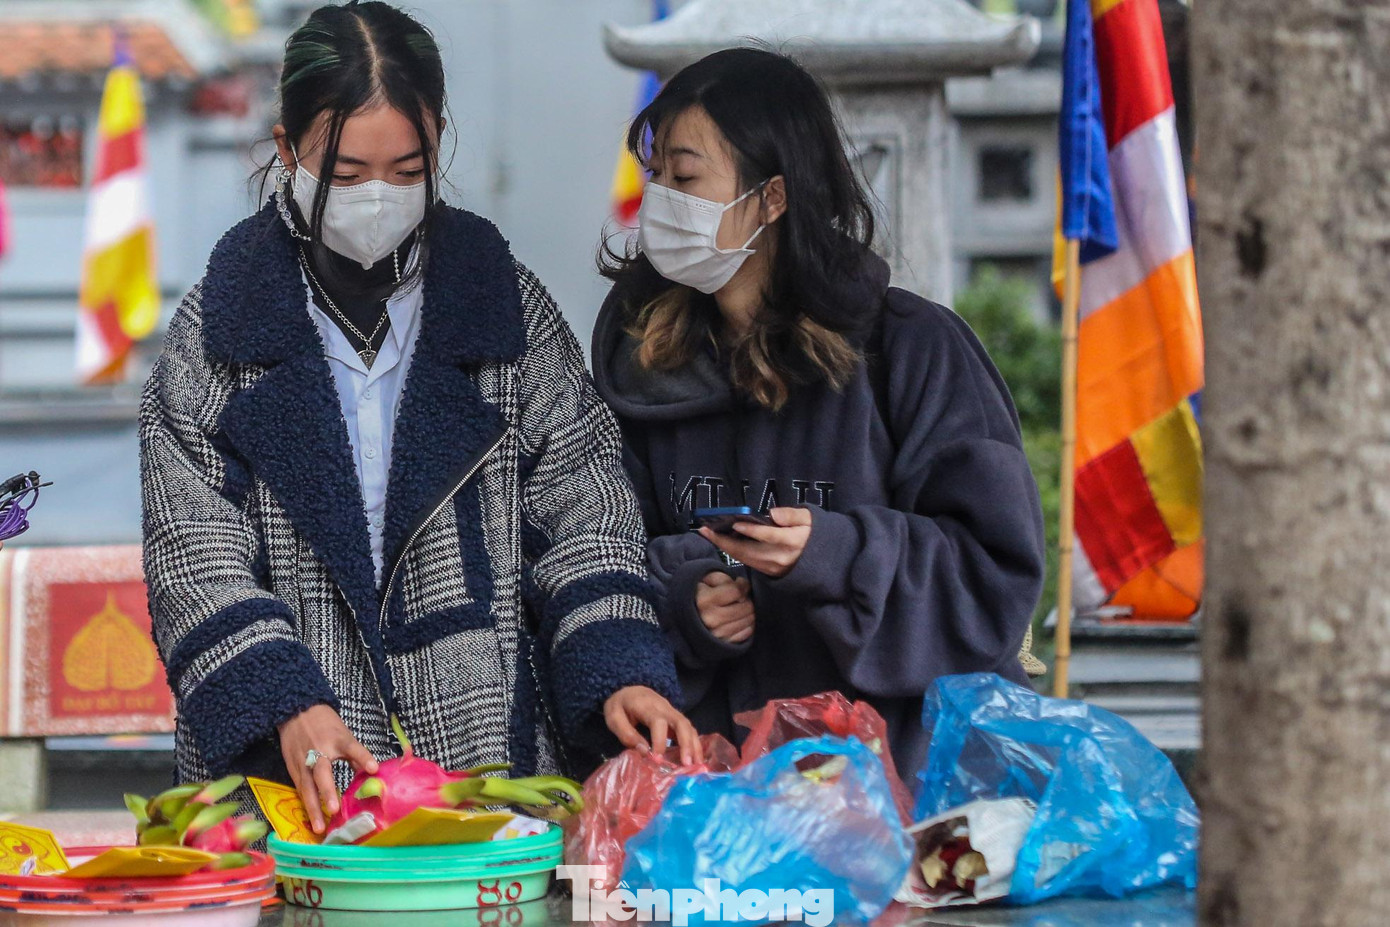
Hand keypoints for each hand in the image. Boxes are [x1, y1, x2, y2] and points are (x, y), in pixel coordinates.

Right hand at [277, 704, 378, 833]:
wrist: (295, 711)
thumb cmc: (325, 724)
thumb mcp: (344, 733)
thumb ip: (355, 754)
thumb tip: (369, 773)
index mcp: (336, 739)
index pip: (352, 748)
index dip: (362, 757)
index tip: (374, 768)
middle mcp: (318, 751)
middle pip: (323, 773)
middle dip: (327, 792)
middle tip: (334, 810)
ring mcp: (302, 761)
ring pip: (306, 787)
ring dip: (313, 808)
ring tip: (320, 827)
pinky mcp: (292, 769)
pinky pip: (299, 789)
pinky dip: (305, 805)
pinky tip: (311, 819)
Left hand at [603, 686, 702, 765]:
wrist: (630, 691)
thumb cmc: (620, 706)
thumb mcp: (614, 718)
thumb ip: (626, 734)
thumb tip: (644, 752)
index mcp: (646, 706)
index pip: (658, 722)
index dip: (660, 741)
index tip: (658, 760)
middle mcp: (664, 707)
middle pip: (681, 722)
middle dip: (686, 743)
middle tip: (687, 764)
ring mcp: (672, 712)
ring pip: (688, 726)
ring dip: (694, 745)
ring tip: (697, 765)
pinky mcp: (676, 719)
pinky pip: (688, 729)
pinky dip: (694, 743)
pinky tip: (696, 759)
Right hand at [696, 572, 753, 642]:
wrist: (688, 617)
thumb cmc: (702, 595)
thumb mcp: (709, 580)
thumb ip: (727, 580)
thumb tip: (744, 587)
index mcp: (704, 600)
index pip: (736, 591)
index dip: (742, 586)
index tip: (740, 585)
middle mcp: (710, 619)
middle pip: (746, 607)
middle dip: (747, 600)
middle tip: (740, 599)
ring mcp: (717, 633)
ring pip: (749, 620)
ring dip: (748, 612)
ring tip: (739, 608)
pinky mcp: (723, 643)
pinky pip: (746, 633)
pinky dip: (747, 625)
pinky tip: (739, 619)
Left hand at [698, 507, 812, 577]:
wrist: (822, 561)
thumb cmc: (813, 533)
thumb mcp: (810, 518)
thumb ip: (791, 514)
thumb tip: (771, 513)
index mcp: (793, 541)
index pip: (768, 535)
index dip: (751, 529)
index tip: (735, 522)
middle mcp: (780, 557)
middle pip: (747, 550)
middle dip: (723, 541)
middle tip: (705, 529)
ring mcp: (773, 567)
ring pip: (744, 558)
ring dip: (724, 546)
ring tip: (708, 534)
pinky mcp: (768, 572)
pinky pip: (747, 561)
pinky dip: (732, 551)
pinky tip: (722, 541)